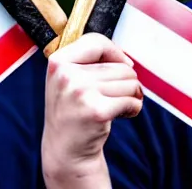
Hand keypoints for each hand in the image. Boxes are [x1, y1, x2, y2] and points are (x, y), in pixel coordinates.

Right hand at [42, 33, 142, 187]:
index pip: (95, 41)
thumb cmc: (72, 110)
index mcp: (58, 61)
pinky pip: (132, 101)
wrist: (65, 149)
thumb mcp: (67, 78)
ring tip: (115, 105)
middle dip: (125, 81)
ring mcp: (80, 92)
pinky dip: (133, 109)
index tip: (122, 63)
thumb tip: (126, 60)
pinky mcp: (97, 111)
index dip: (114, 51)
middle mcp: (67, 74)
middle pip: (120, 65)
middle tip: (113, 96)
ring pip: (130, 82)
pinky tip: (120, 115)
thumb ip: (88, 60)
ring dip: (131, 95)